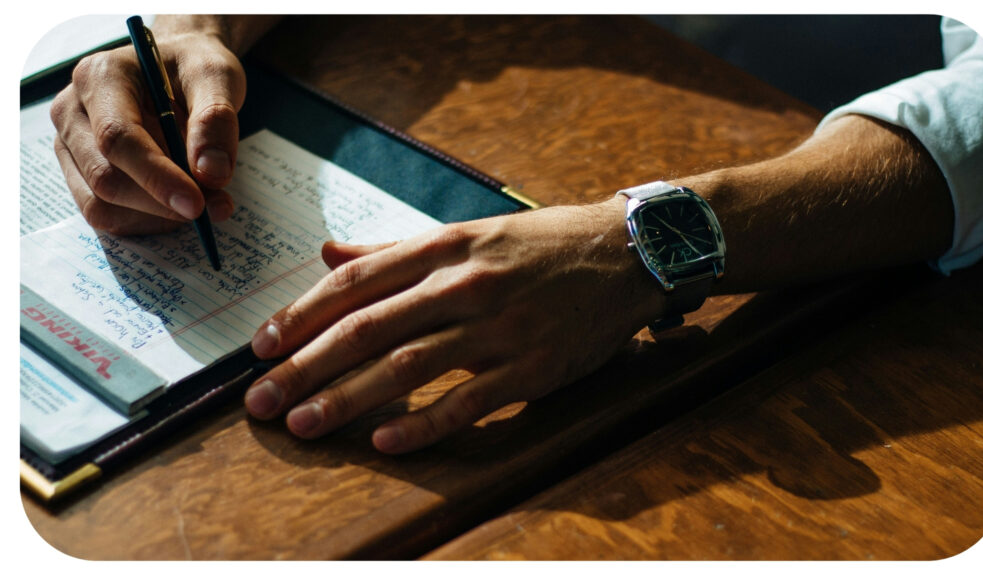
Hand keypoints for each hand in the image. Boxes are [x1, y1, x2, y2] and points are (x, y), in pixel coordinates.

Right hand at [50, 24, 245, 234]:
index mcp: (100, 77)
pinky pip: (108, 215)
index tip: (197, 204)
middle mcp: (72, 111)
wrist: (177, 68)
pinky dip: (149, 221)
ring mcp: (71, 145)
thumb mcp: (217, 76)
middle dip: (163, 202)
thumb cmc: (193, 67)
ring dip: (158, 217)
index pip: (117, 138)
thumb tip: (211, 174)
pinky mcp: (81, 173)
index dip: (157, 177)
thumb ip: (216, 119)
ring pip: (102, 205)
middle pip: (105, 178)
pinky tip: (179, 205)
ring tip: (206, 201)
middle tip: (217, 206)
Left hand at [244, 198, 665, 452]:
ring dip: (347, 399)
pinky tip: (385, 444)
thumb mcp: (468, 232)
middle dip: (305, 365)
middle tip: (260, 399)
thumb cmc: (542, 245)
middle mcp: (464, 284)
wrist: (626, 255)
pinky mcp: (531, 367)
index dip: (301, 314)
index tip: (262, 345)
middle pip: (367, 328)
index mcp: (444, 247)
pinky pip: (468, 402)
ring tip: (303, 424)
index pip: (356, 282)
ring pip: (407, 367)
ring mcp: (498, 327)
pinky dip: (424, 424)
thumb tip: (328, 253)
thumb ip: (395, 248)